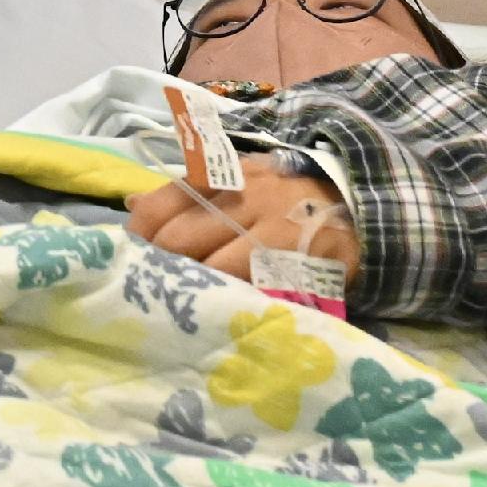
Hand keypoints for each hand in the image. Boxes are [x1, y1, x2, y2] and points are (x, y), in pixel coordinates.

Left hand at [130, 159, 359, 282]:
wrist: (354, 199)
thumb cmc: (280, 194)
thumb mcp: (235, 180)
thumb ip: (186, 194)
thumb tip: (132, 205)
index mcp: (220, 175)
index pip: (159, 205)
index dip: (139, 237)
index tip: (134, 259)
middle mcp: (240, 197)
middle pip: (177, 240)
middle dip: (161, 268)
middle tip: (156, 290)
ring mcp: (268, 229)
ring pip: (210, 268)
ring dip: (193, 289)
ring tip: (185, 305)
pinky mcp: (293, 260)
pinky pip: (249, 287)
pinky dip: (230, 301)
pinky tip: (221, 311)